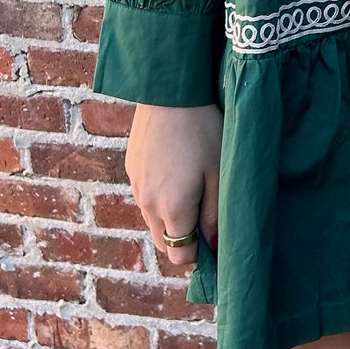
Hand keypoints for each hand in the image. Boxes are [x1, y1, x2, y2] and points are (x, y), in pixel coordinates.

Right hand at [125, 102, 221, 273]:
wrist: (170, 92)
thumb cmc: (203, 131)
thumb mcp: (219, 174)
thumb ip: (215, 215)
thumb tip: (213, 245)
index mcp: (172, 209)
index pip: (180, 256)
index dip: (199, 252)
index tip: (214, 237)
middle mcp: (147, 204)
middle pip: (164, 242)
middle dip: (184, 238)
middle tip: (206, 213)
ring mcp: (135, 186)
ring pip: (153, 219)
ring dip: (171, 216)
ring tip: (193, 187)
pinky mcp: (131, 169)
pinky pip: (146, 196)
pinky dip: (160, 195)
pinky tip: (177, 169)